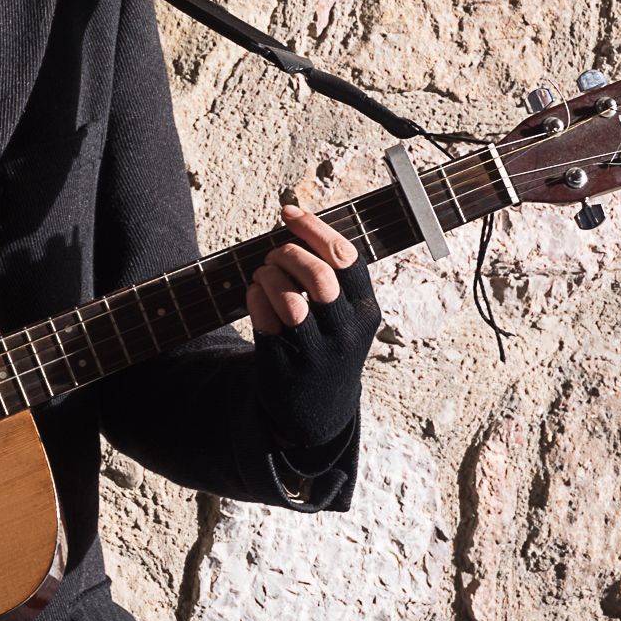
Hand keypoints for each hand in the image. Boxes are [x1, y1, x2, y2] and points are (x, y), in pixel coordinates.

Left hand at [251, 204, 380, 447]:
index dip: (314, 228)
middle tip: (274, 253)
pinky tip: (254, 292)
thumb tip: (297, 221)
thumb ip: (333, 275)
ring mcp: (316, 352)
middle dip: (288, 253)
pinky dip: (254, 296)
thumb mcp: (347, 315)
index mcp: (366, 311)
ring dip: (268, 275)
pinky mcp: (284, 365)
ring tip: (263, 273)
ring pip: (288, 298)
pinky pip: (263, 318)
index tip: (289, 212)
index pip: (346, 257)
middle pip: (318, 275)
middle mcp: (346, 332)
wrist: (316, 409)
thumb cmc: (329, 343)